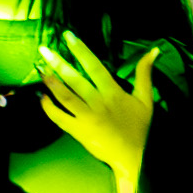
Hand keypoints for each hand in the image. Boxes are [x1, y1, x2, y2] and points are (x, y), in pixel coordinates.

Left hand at [37, 36, 152, 191]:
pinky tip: (41, 97)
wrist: (134, 156)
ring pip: (65, 97)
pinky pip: (60, 118)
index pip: (94, 66)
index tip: (68, 36)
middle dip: (58, 63)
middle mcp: (99, 103)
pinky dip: (49, 108)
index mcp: (113, 92)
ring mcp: (87, 118)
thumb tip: (153, 50)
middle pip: (75, 79)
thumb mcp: (145, 98)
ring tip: (40, 70)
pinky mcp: (79, 132)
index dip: (81, 50)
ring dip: (51, 83)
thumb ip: (144, 73)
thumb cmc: (140, 126)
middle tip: (43, 50)